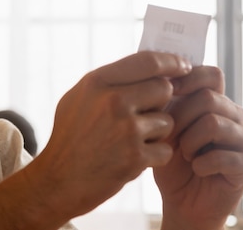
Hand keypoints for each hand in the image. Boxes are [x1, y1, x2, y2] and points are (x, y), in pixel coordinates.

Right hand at [25, 51, 191, 218]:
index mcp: (97, 82)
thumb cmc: (69, 136)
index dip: (171, 61)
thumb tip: (147, 67)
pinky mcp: (135, 157)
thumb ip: (109, 81)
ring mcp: (126, 129)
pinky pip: (166, 149)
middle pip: (163, 88)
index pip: (147, 61)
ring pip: (167, 121)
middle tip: (146, 113)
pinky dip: (154, 156)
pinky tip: (133, 158)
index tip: (184, 66)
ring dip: (157, 132)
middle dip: (161, 101)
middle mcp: (113, 101)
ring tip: (131, 140)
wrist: (58, 180)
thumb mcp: (78, 98)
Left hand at [154, 66, 242, 229]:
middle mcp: (234, 116)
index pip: (211, 75)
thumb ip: (166, 103)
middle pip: (209, 98)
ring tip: (184, 154)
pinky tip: (197, 168)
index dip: (189, 78)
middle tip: (171, 138)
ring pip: (213, 123)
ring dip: (189, 142)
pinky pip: (223, 155)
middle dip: (180, 118)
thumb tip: (162, 77)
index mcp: (215, 101)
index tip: (167, 91)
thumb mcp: (162, 127)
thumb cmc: (170, 160)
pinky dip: (201, 163)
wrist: (181, 200)